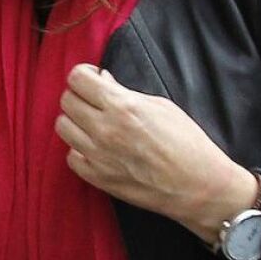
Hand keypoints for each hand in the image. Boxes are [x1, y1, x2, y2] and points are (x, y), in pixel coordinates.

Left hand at [55, 64, 257, 243]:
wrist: (198, 185)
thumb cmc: (187, 143)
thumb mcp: (160, 105)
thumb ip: (125, 91)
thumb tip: (104, 79)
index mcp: (122, 107)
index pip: (78, 79)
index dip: (84, 74)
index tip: (93, 78)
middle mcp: (104, 130)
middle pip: (66, 100)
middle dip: (79, 94)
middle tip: (94, 99)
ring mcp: (98, 156)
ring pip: (62, 127)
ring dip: (75, 120)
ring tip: (93, 122)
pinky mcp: (97, 178)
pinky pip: (71, 156)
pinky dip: (79, 149)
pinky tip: (95, 146)